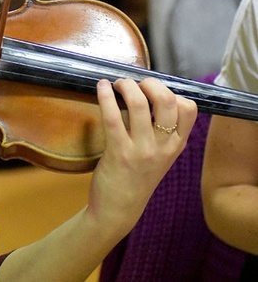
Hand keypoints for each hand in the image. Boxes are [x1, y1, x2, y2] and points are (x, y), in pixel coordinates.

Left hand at [87, 78, 196, 232]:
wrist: (119, 209)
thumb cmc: (136, 178)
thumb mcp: (160, 157)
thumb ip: (161, 133)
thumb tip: (150, 97)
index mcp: (177, 146)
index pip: (189, 109)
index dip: (172, 92)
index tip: (154, 91)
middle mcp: (164, 147)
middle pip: (168, 100)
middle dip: (150, 83)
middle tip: (134, 83)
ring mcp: (142, 150)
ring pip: (140, 103)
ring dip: (126, 85)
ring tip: (116, 83)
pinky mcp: (118, 152)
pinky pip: (113, 116)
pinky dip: (106, 96)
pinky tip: (101, 87)